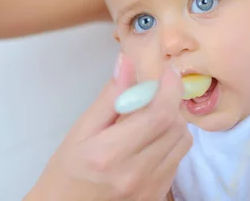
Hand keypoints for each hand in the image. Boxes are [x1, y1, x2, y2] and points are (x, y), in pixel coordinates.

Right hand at [26, 55, 191, 200]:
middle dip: (169, 102)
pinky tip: (148, 141)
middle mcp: (136, 173)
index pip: (159, 114)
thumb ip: (109, 98)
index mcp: (111, 153)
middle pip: (176, 126)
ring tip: (149, 119)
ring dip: (172, 122)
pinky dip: (169, 142)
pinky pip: (177, 160)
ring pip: (183, 142)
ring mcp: (151, 188)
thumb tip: (127, 62)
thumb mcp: (79, 131)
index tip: (167, 72)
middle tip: (151, 94)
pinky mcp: (159, 195)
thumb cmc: (66, 171)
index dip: (170, 88)